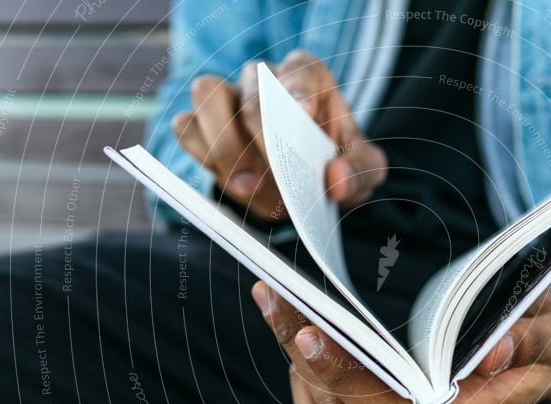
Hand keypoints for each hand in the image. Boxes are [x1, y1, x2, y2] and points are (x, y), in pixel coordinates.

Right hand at [172, 49, 386, 219]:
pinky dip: (203, 157)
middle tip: (275, 176)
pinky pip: (186, 127)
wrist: (305, 183)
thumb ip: (359, 171)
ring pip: (206, 93)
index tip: (305, 114)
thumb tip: (337, 180)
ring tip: (248, 185)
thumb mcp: (364, 169)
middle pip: (251, 91)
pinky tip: (231, 183)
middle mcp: (266, 79)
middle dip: (261, 137)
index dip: (299, 92)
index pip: (300, 72)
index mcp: (309, 77)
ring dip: (223, 144)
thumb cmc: (336, 163)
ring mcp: (230, 98)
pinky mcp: (202, 125)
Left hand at [252, 282, 550, 403]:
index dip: (349, 379)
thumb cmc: (545, 339)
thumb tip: (496, 352)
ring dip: (298, 366)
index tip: (311, 331)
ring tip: (284, 307)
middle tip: (276, 298)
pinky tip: (303, 340)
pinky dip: (306, 385)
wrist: (543, 360)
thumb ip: (530, 340)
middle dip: (305, 358)